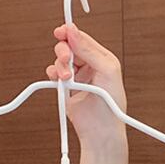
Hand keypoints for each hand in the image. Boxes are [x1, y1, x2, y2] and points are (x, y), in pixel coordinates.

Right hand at [46, 23, 127, 147]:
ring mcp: (78, 77)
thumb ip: (88, 50)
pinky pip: (54, 73)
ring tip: (67, 79)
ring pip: (60, 60)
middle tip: (65, 59)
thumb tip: (73, 31)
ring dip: (60, 66)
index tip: (61, 32)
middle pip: (69, 47)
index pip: (83, 39)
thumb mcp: (106, 71)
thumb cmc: (111, 106)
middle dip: (63, 52)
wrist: (101, 132)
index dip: (71, 33)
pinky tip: (59, 81)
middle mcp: (90, 67)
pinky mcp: (67, 88)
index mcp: (103, 60)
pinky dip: (53, 75)